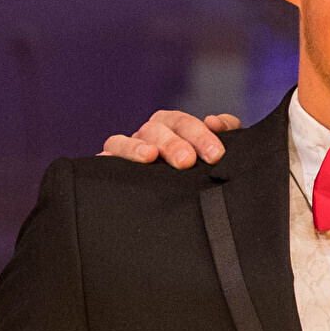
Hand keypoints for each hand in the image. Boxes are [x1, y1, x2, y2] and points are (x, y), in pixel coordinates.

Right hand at [98, 110, 237, 167]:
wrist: (172, 208)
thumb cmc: (198, 171)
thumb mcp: (215, 153)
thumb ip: (226, 134)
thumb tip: (217, 122)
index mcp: (173, 127)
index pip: (185, 124)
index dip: (201, 135)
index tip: (216, 154)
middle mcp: (148, 135)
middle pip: (156, 129)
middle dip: (173, 143)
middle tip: (187, 161)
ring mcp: (126, 149)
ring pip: (125, 140)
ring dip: (137, 147)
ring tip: (150, 156)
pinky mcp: (108, 167)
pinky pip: (103, 159)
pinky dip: (107, 159)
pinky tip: (115, 166)